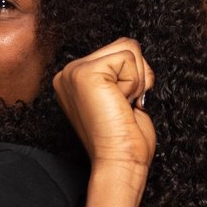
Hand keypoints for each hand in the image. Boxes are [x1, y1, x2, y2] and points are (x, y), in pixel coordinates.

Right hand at [53, 38, 156, 174]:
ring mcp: (74, 71)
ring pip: (128, 48)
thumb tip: (131, 47)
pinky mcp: (86, 73)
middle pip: (124, 45)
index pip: (117, 51)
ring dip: (136, 79)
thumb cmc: (124, 139)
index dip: (133, 77)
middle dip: (137, 75)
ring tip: (121, 103)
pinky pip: (128, 57)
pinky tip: (121, 102)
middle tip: (123, 105)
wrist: (119, 162)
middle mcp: (69, 72)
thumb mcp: (120, 95)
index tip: (121, 106)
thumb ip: (119, 71)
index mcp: (75, 78)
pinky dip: (134, 82)